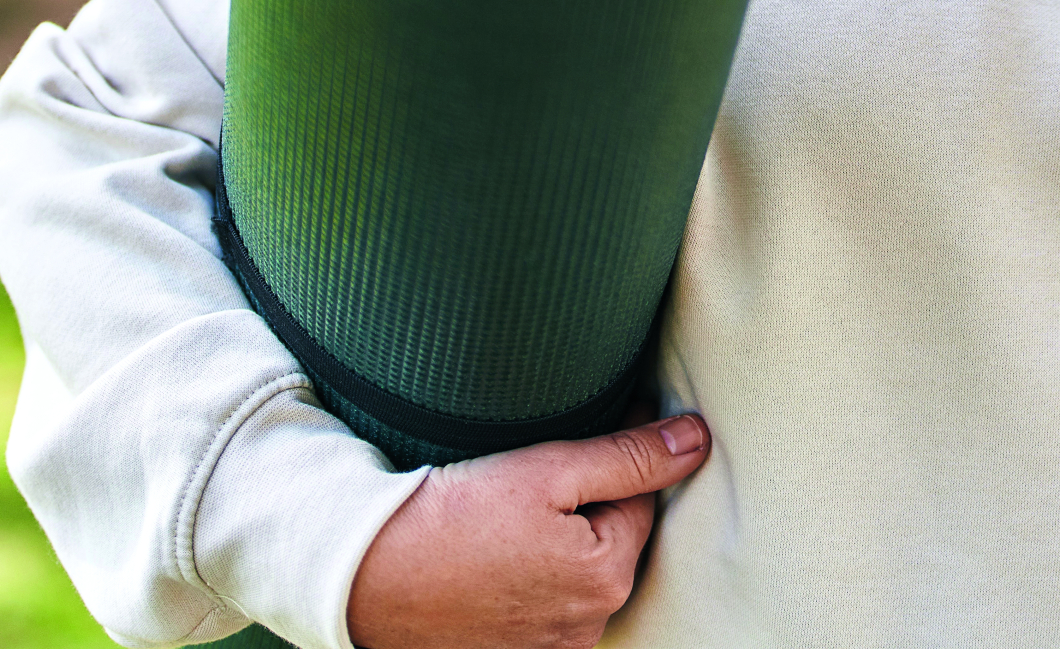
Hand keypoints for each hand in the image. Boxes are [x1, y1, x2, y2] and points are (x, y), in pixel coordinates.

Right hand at [346, 414, 710, 648]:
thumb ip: (629, 457)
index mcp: (606, 576)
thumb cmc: (452, 517)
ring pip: (579, 576)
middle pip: (612, 542)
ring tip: (508, 522)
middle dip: (590, 506)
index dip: (616, 456)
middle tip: (534, 484)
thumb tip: (696, 440)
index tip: (583, 432)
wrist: (363, 575)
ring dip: (561, 545)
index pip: (640, 499)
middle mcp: (587, 627)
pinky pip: (545, 608)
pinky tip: (498, 559)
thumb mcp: (549, 469)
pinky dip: (532, 581)